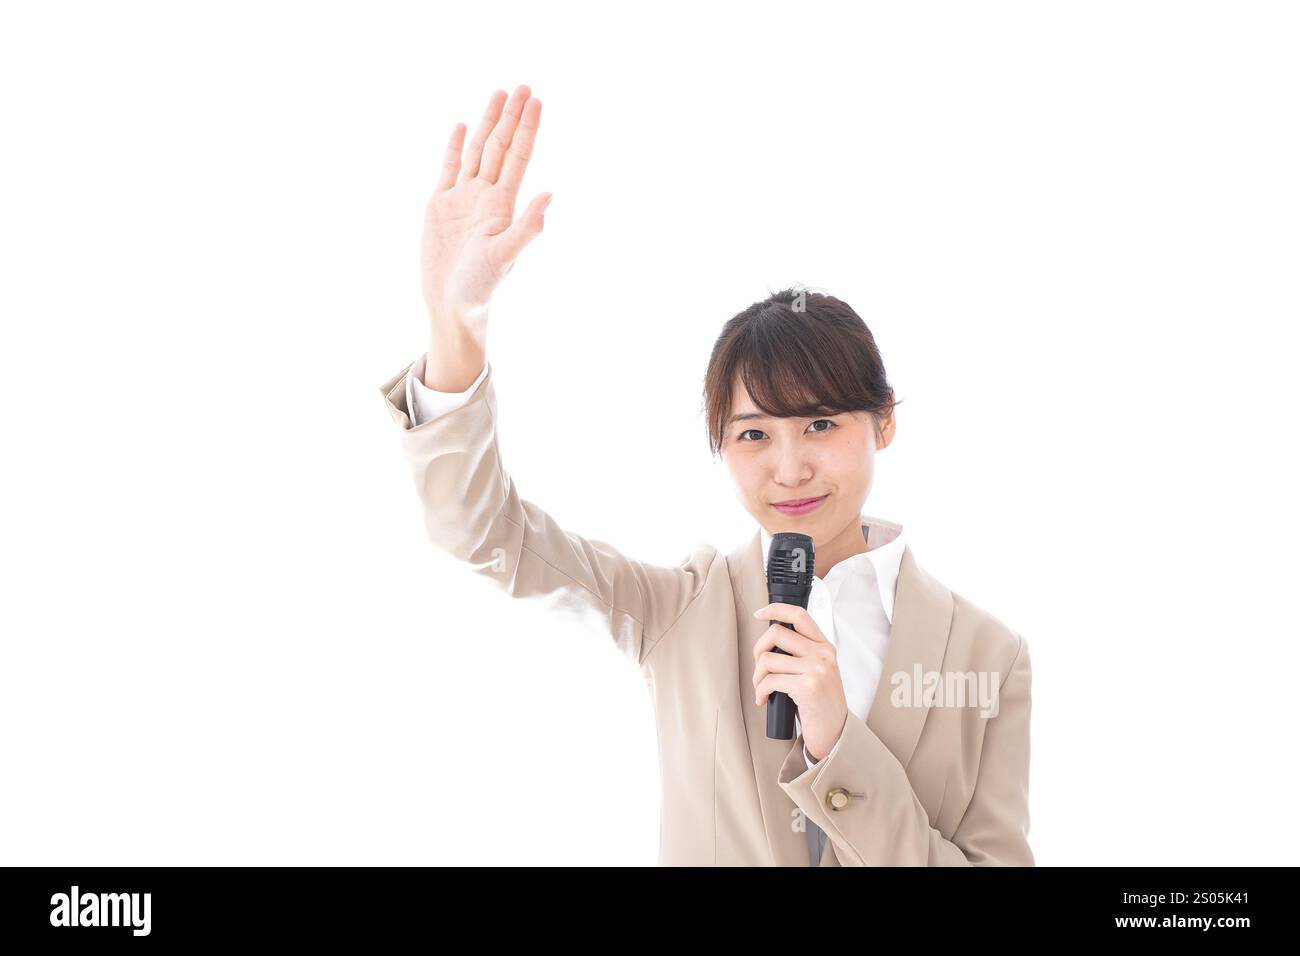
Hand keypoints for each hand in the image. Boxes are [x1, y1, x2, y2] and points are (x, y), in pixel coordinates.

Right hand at [422, 84, 551, 339]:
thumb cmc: (481, 286)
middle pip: (500, 147)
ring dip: (488, 124)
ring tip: (498, 94)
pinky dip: (455, 147)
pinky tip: (464, 127)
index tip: (536, 101)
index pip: (518, 157)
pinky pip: (449, 168)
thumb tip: (551, 194)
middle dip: (511, 117)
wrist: (451, 303)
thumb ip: (527, 226)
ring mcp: (463, 199)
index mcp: (503, 204)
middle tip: (523, 86)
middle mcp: (486, 196)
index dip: (527, 129)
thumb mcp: (505, 256)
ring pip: (477, 151)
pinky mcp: (440, 206)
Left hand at [752, 603, 849, 761]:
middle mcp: (823, 654)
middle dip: (758, 650)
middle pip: (776, 633)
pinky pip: (770, 680)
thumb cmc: (821, 703)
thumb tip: (770, 642)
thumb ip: (802, 653)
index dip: (776, 609)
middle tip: (759, 667)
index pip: (800, 616)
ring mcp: (816, 669)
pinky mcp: (807, 687)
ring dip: (757, 676)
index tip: (759, 613)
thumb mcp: (818, 671)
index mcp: (825, 646)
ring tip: (761, 688)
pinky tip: (763, 699)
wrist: (834, 732)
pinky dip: (760, 691)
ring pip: (769, 659)